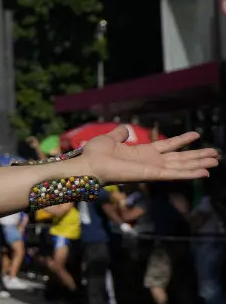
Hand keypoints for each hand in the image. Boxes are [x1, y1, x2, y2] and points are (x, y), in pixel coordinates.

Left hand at [82, 127, 218, 184]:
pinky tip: (204, 172)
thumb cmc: (96, 153)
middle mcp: (151, 161)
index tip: (197, 135)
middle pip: (180, 158)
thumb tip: (124, 128)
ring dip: (199, 164)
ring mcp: (153, 169)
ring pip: (182, 166)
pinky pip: (175, 174)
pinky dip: (190, 173)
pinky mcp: (152, 175)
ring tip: (216, 161)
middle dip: (198, 156)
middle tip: (216, 154)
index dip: (182, 140)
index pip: (168, 145)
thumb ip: (119, 134)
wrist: (89, 164)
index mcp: (143, 152)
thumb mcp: (109, 138)